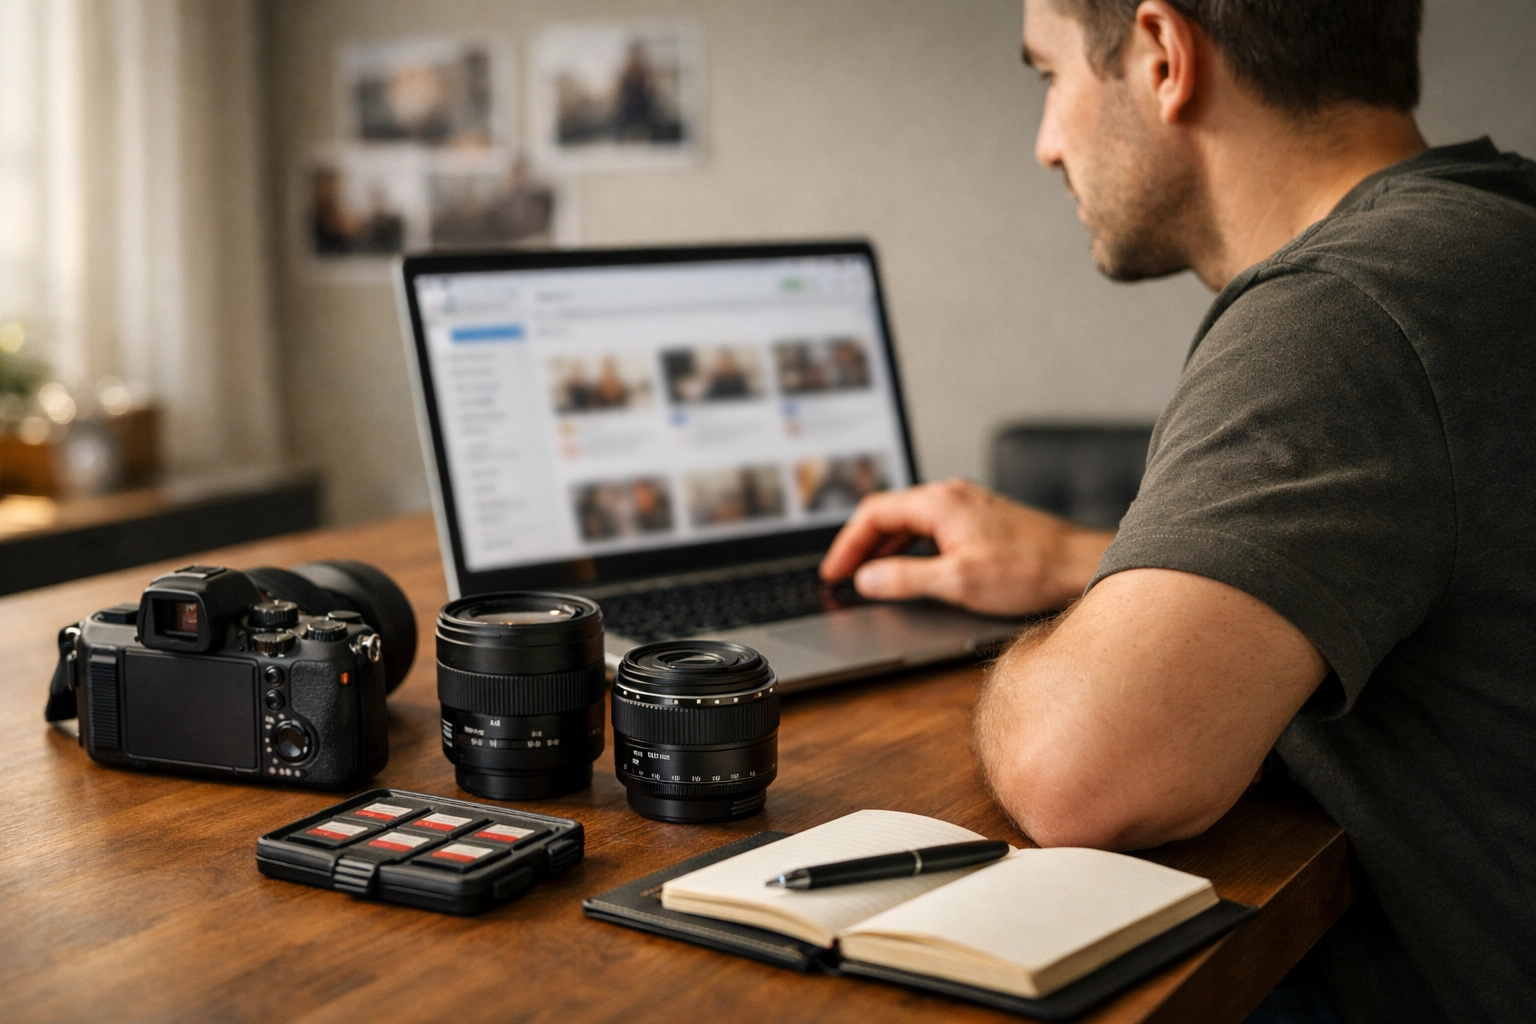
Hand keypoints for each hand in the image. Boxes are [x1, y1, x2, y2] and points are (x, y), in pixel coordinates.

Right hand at [818, 479, 1114, 616]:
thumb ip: (906, 578)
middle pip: (888, 513)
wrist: (1079, 565)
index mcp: (939, 503)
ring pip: (910, 520)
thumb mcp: (958, 581)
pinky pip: (931, 527)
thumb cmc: (1028, 570)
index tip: (834, 572)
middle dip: (860, 545)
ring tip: (870, 575)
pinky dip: (909, 546)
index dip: (846, 545)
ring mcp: (968, 505)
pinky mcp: (981, 520)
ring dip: (884, 546)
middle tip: (844, 576)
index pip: (873, 514)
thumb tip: (866, 579)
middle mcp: (951, 496)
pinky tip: (912, 568)